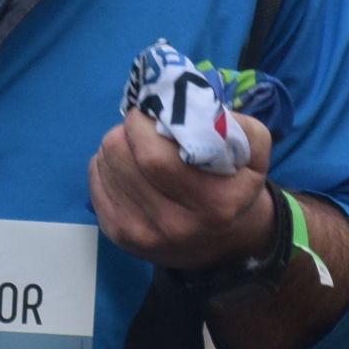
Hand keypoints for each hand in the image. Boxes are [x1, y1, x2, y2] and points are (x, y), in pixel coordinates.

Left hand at [86, 111, 275, 268]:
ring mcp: (141, 234)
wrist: (225, 245)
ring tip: (136, 147)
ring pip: (104, 165)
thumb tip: (194, 103)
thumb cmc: (236, 188)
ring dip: (116, 145)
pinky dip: (105, 165)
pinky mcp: (118, 236)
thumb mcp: (254, 156)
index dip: (143, 124)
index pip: (154, 156)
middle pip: (121, 156)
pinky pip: (94, 183)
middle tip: (141, 125)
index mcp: (212, 203)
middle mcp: (174, 224)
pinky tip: (126, 167)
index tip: (151, 111)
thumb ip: (237, 126)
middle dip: (126, 129)